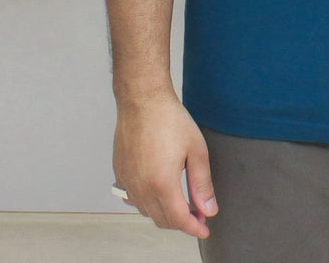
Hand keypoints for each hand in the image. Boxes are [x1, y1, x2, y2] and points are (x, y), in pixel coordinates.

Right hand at [112, 92, 217, 238]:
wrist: (142, 100)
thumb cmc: (168, 119)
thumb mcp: (196, 150)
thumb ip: (202, 184)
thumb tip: (208, 209)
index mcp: (162, 183)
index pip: (179, 219)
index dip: (194, 227)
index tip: (204, 228)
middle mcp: (141, 188)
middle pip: (162, 219)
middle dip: (181, 222)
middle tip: (197, 212)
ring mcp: (128, 182)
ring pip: (146, 211)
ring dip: (164, 213)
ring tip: (180, 201)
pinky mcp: (120, 173)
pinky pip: (133, 199)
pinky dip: (147, 202)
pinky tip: (158, 191)